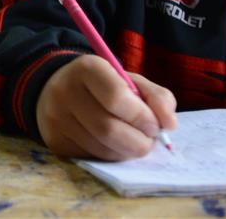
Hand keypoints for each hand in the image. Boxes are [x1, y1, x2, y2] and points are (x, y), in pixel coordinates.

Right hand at [36, 54, 177, 160]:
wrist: (58, 89)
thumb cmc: (104, 84)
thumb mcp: (130, 80)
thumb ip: (156, 96)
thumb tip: (170, 124)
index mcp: (88, 68)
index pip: (116, 97)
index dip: (141, 116)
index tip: (156, 125)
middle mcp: (66, 92)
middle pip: (108, 128)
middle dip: (138, 141)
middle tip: (150, 141)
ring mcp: (57, 119)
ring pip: (100, 147)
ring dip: (127, 151)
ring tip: (136, 142)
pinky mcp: (55, 142)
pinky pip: (91, 157)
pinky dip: (112, 156)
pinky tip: (117, 146)